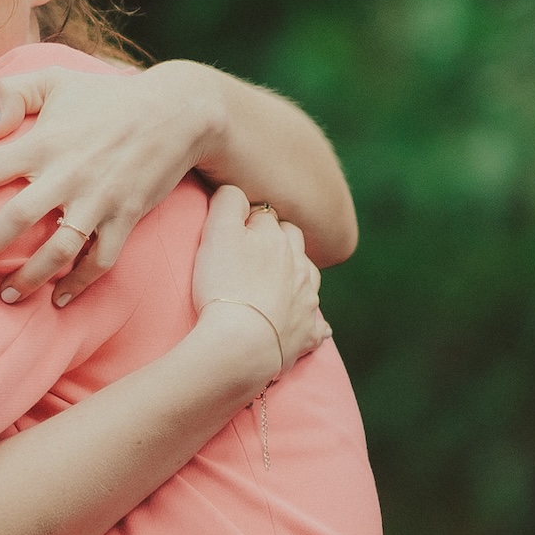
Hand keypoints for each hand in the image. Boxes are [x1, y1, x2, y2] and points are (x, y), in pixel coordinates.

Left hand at [0, 63, 219, 305]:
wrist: (177, 112)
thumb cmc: (108, 96)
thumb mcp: (56, 77)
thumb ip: (14, 93)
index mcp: (43, 141)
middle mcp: (67, 174)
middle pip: (16, 218)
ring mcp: (98, 200)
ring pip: (58, 250)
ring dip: (30, 277)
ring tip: (8, 294)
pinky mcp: (126, 218)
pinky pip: (100, 261)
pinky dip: (80, 284)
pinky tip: (59, 298)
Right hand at [191, 184, 328, 379]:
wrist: (241, 342)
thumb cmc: (224, 285)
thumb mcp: (217, 232)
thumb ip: (229, 202)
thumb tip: (238, 191)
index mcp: (278, 239)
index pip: (267, 216)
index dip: (250, 221)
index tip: (235, 231)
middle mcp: (300, 266)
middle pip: (294, 242)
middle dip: (281, 241)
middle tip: (258, 252)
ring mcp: (306, 300)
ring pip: (309, 277)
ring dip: (298, 275)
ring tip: (280, 283)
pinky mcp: (307, 334)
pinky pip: (317, 326)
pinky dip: (314, 324)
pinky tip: (311, 327)